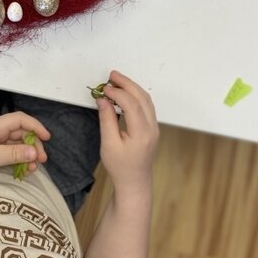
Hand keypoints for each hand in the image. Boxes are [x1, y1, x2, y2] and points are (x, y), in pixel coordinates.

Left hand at [0, 112, 49, 181]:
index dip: (36, 127)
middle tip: (41, 160)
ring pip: (15, 145)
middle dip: (33, 145)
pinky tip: (22, 170)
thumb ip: (15, 153)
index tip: (47, 139)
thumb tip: (35, 152)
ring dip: (26, 155)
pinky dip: (16, 160)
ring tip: (33, 169)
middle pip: (21, 133)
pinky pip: (7, 154)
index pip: (22, 119)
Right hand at [96, 70, 157, 193]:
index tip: (104, 89)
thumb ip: (106, 120)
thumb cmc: (120, 167)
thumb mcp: (109, 144)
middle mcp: (152, 128)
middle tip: (112, 75)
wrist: (134, 182)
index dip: (117, 93)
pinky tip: (125, 94)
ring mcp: (154, 128)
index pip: (131, 104)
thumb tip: (103, 99)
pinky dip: (136, 96)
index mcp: (142, 133)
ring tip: (117, 81)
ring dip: (132, 88)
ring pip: (146, 100)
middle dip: (127, 83)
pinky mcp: (152, 128)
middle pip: (141, 97)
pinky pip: (147, 106)